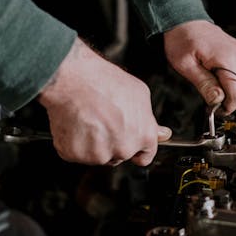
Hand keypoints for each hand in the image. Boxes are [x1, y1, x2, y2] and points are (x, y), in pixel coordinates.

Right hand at [38, 38, 171, 165]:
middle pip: (119, 155)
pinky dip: (74, 143)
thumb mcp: (139, 93)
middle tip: (103, 119)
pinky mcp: (76, 154)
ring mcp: (99, 154)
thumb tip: (163, 134)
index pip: (144, 157)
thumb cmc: (104, 82)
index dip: (136, 149)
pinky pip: (76, 153)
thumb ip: (149, 119)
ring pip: (97, 156)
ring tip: (88, 118)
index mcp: (143, 135)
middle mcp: (124, 149)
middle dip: (113, 142)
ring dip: (92, 143)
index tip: (129, 142)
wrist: (72, 78)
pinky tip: (75, 123)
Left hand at [163, 20, 235, 112]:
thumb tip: (217, 101)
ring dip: (234, 94)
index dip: (227, 106)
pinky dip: (234, 84)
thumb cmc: (182, 39)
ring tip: (215, 90)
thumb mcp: (186, 66)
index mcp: (226, 58)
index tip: (215, 108)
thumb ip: (204, 85)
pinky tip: (219, 82)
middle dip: (233, 102)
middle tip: (216, 102)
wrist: (184, 20)